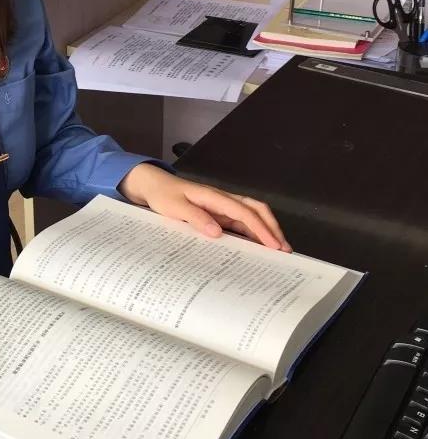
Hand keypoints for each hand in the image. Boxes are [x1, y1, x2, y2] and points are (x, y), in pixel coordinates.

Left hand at [118, 163, 291, 252]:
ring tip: (277, 252)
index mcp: (214, 197)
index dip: (260, 228)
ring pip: (251, 215)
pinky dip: (253, 233)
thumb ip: (195, 218)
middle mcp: (223, 200)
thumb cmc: (164, 195)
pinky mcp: (218, 214)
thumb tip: (218, 232)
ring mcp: (222, 207)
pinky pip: (241, 222)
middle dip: (272, 228)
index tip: (274, 245)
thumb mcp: (175, 207)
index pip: (244, 212)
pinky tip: (257, 248)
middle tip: (285, 250)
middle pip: (256, 209)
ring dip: (266, 230)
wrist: (154, 186)